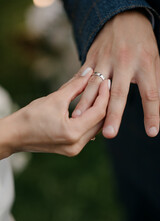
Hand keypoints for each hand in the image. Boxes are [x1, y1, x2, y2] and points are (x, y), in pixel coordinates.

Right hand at [0, 67, 109, 158]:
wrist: (15, 135)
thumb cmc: (30, 117)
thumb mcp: (55, 98)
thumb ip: (75, 86)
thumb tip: (89, 72)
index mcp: (73, 133)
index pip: (98, 112)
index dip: (104, 95)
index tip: (105, 81)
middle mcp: (76, 145)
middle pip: (100, 122)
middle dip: (104, 103)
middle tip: (104, 86)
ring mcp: (74, 149)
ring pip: (95, 128)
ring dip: (98, 112)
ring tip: (99, 95)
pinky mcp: (71, 149)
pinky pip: (87, 133)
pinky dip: (90, 120)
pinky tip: (89, 108)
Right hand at [72, 10, 159, 137]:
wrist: (123, 17)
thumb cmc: (141, 42)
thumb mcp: (154, 58)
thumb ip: (153, 80)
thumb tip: (155, 105)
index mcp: (145, 64)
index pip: (150, 93)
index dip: (152, 113)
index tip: (151, 132)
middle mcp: (124, 62)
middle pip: (118, 93)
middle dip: (113, 115)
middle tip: (109, 134)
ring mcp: (105, 59)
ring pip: (94, 86)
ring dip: (86, 104)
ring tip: (78, 120)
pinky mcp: (92, 57)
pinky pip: (83, 76)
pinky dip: (76, 91)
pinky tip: (70, 101)